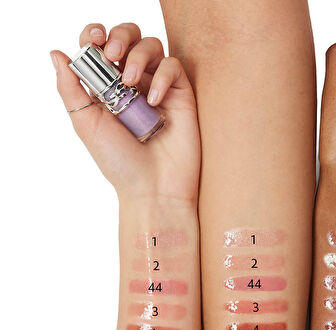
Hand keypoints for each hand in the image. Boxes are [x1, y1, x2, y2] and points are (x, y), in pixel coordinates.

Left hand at [51, 22, 199, 201]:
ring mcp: (158, 88)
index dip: (95, 35)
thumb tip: (56, 53)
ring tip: (131, 82)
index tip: (92, 41)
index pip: (100, 47)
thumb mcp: (86, 124)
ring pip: (151, 46)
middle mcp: (133, 84)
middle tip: (112, 56)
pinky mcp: (181, 96)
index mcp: (107, 88)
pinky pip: (173, 67)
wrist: (153, 189)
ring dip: (138, 55)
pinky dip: (162, 77)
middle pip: (128, 37)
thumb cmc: (120, 163)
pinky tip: (154, 101)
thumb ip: (70, 89)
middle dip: (119, 37)